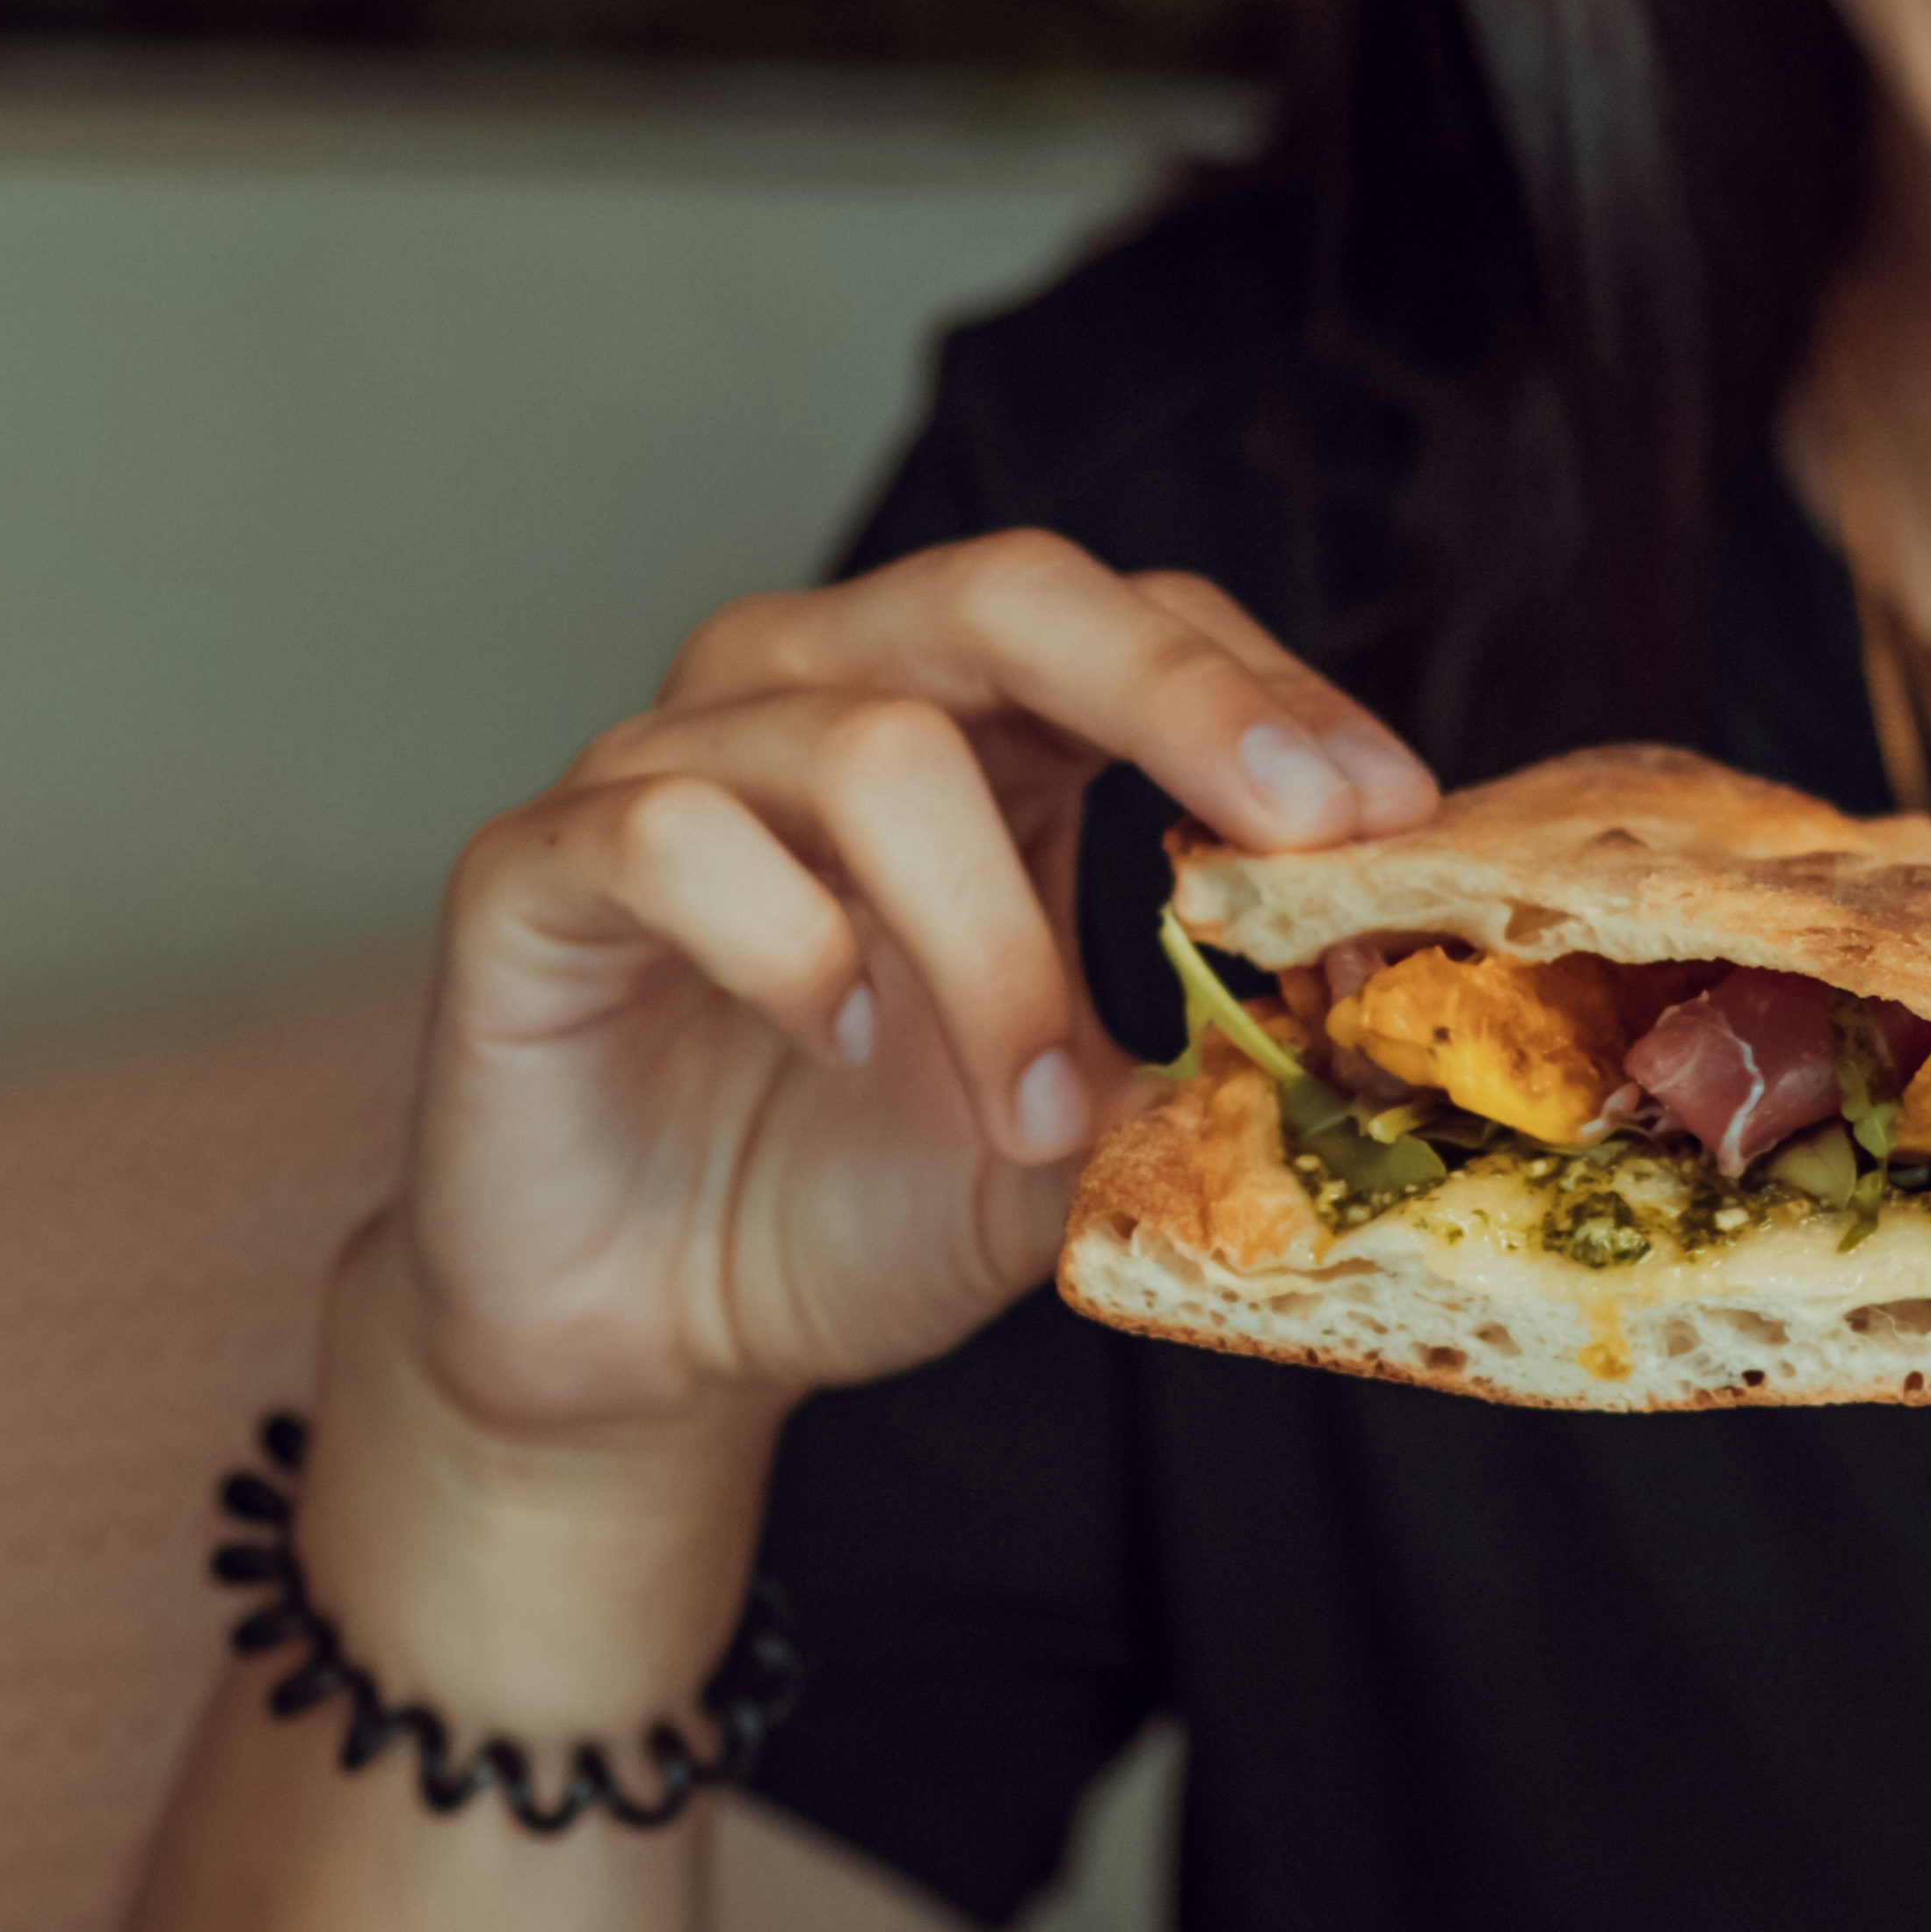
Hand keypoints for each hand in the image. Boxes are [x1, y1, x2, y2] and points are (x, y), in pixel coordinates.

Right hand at [370, 531, 1438, 1456]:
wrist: (642, 1336)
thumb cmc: (848, 1198)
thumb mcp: (1073, 1134)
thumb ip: (1193, 1055)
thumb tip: (1371, 1016)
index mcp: (964, 730)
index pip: (1135, 623)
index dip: (1268, 695)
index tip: (1395, 817)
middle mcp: (809, 698)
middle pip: (1008, 595)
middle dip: (1178, 700)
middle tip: (1296, 834)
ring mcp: (662, 767)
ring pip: (867, 743)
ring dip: (991, 943)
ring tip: (1031, 1108)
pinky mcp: (535, 867)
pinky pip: (673, 836)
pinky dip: (792, 945)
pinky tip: (838, 1042)